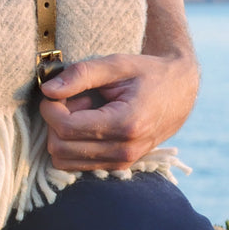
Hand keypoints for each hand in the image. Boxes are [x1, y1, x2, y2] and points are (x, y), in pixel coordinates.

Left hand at [36, 52, 199, 170]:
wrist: (181, 91)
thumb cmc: (148, 73)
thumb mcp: (117, 64)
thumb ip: (81, 74)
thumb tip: (47, 90)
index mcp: (126, 123)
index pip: (66, 128)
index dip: (50, 109)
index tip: (55, 92)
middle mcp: (125, 149)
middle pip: (61, 148)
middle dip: (54, 123)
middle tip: (70, 100)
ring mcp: (123, 161)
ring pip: (65, 161)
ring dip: (62, 136)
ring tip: (81, 112)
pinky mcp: (119, 165)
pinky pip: (77, 165)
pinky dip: (72, 145)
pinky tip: (87, 124)